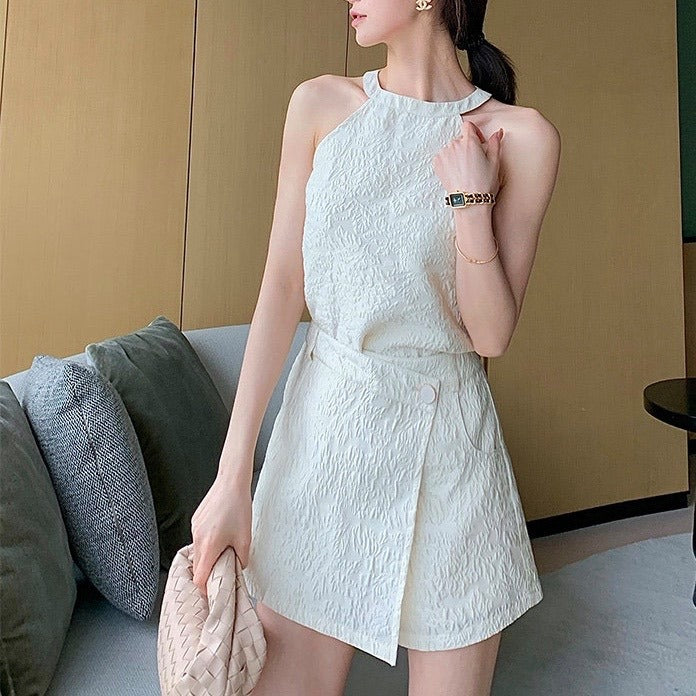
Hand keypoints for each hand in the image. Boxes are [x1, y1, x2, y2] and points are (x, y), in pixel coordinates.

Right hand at [190, 472, 251, 599]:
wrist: (231, 483)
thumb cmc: (239, 508)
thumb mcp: (245, 538)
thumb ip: (241, 559)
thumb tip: (238, 568)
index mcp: (209, 547)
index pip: (200, 578)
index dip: (205, 589)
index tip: (212, 592)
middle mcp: (197, 539)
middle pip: (198, 566)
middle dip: (208, 571)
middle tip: (223, 570)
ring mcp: (194, 529)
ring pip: (198, 551)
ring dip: (209, 555)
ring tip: (225, 548)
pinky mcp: (195, 520)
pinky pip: (199, 538)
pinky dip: (207, 542)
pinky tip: (221, 533)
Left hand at [432, 119, 503, 195]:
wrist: (469, 201)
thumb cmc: (484, 183)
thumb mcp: (494, 162)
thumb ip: (495, 144)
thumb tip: (498, 132)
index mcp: (469, 142)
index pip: (468, 125)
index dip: (475, 132)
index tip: (479, 142)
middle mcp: (454, 145)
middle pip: (460, 138)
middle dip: (467, 146)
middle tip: (474, 161)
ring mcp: (444, 154)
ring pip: (451, 148)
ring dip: (457, 154)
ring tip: (464, 169)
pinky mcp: (437, 164)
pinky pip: (442, 156)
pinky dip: (448, 161)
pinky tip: (456, 172)